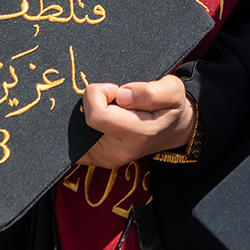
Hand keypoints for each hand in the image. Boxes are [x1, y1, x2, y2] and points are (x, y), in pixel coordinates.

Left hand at [79, 74, 194, 168]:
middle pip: (84, 121)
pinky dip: (85, 126)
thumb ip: (150, 92)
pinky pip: (76, 140)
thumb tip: (122, 95)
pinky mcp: (96, 160)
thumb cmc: (171, 107)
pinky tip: (103, 120)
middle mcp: (117, 153)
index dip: (100, 94)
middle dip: (96, 103)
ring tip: (114, 111)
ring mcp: (105, 159)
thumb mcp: (172, 90)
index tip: (116, 90)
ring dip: (91, 114)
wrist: (173, 130)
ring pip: (77, 130)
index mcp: (138, 135)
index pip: (97, 115)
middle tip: (117, 101)